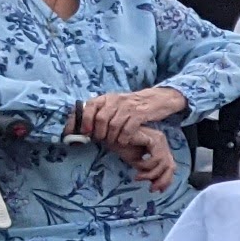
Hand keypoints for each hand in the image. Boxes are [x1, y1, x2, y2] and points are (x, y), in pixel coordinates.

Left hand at [72, 85, 186, 146]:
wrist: (155, 99)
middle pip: (101, 118)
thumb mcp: (115, 104)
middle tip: (101, 140)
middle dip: (99, 132)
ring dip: (111, 137)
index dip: (85, 119)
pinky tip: (124, 141)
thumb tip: (84, 127)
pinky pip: (127, 129)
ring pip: (113, 125)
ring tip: (113, 142)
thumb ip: (102, 112)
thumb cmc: (131, 105)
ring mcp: (128, 106)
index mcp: (108, 98)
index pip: (90, 105)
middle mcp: (116, 100)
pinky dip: (124, 138)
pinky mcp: (140, 113)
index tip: (84, 132)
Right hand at [115, 126, 176, 191]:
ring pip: (165, 164)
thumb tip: (157, 186)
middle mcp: (162, 142)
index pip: (170, 166)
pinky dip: (148, 166)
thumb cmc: (122, 146)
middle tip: (151, 189)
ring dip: (151, 174)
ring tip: (138, 176)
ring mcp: (160, 139)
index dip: (166, 180)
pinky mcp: (155, 139)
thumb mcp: (138, 162)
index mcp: (160, 147)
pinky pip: (158, 158)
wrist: (111, 135)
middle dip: (162, 181)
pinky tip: (137, 165)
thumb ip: (148, 171)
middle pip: (171, 166)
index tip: (156, 190)